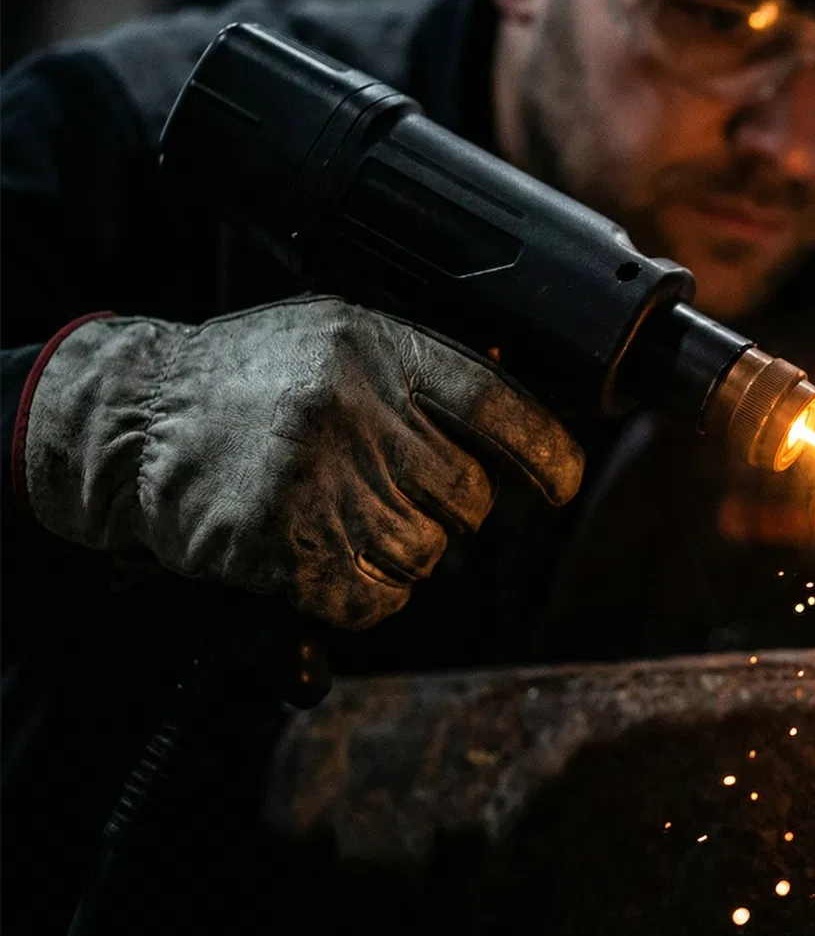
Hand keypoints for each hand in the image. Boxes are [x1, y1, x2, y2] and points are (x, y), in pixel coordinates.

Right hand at [22, 296, 583, 628]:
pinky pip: (377, 598)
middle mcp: (352, 411)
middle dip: (449, 508)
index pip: (495, 402)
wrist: (129, 419)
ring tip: (344, 519)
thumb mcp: (329, 337)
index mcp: (373, 348)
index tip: (564, 484)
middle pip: (468, 494)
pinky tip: (328, 562)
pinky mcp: (285, 548)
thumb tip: (516, 418)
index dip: (545, 450)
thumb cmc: (241, 379)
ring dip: (402, 553)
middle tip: (394, 493)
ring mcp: (318, 482)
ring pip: (427, 553)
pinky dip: (366, 595)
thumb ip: (415, 371)